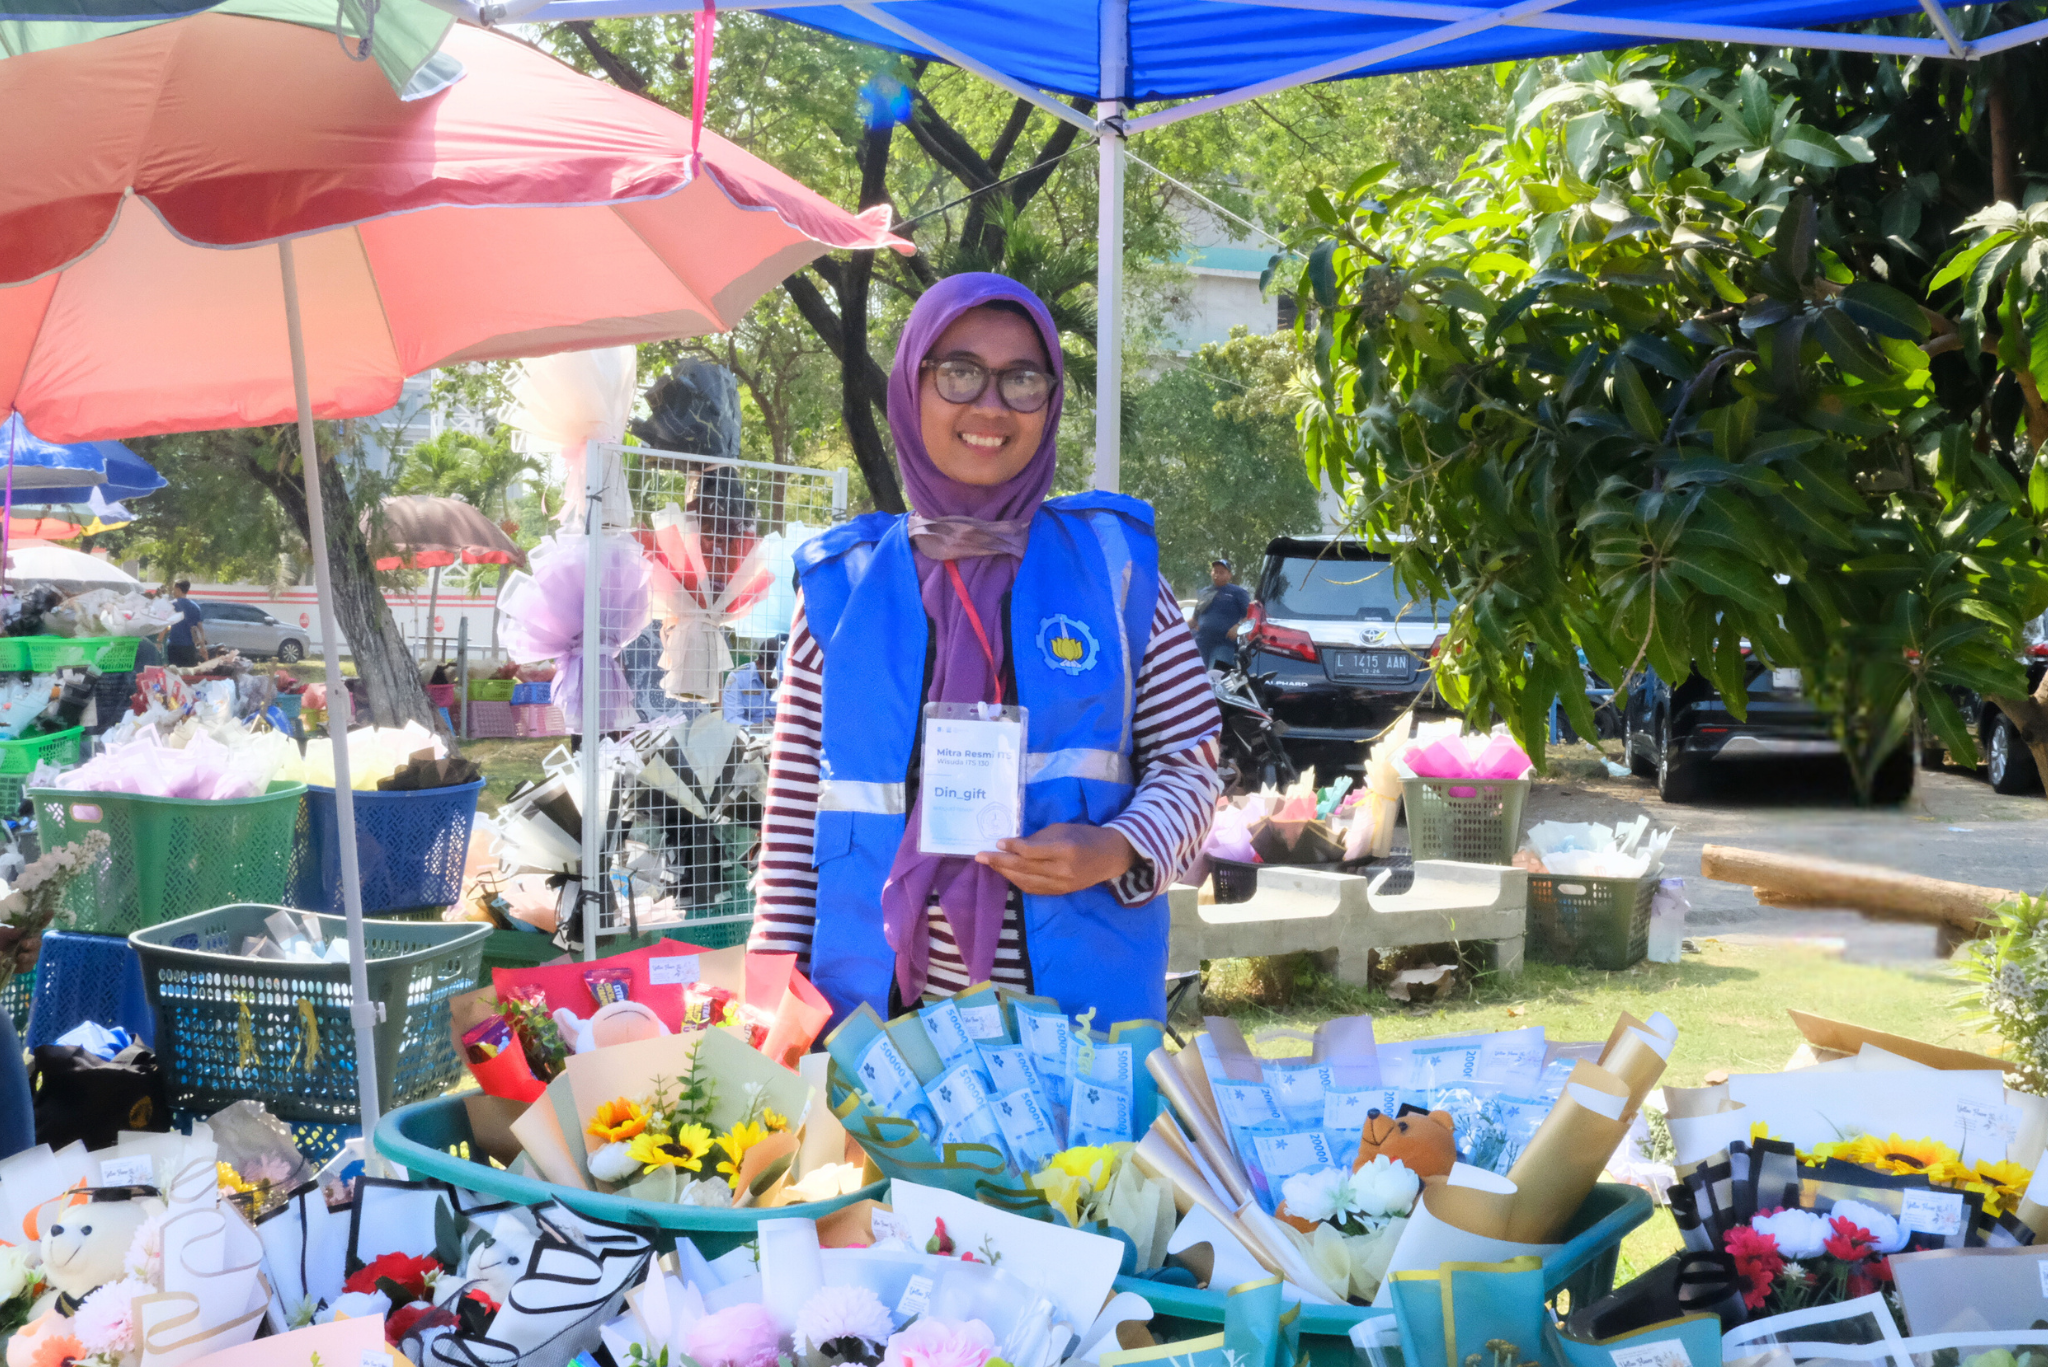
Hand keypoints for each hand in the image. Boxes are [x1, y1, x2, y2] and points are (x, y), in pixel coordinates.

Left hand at [0, 923, 40, 974]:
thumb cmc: (0, 941)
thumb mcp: (1, 935)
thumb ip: (10, 932)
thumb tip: (21, 930)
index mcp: (25, 933)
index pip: (38, 925)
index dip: (45, 919)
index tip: (50, 912)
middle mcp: (29, 943)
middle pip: (37, 943)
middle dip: (33, 943)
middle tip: (24, 944)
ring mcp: (28, 955)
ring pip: (34, 956)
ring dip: (29, 956)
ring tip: (20, 957)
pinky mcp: (24, 966)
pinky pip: (28, 967)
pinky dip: (22, 966)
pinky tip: (15, 965)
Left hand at [976, 823, 1135, 895]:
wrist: (1110, 857)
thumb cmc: (1085, 836)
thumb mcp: (1063, 829)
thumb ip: (1038, 839)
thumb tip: (1012, 845)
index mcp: (1065, 850)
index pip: (1032, 851)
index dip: (1013, 847)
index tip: (997, 841)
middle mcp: (1062, 870)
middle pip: (1025, 868)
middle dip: (1000, 862)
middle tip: (980, 856)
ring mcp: (1062, 885)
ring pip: (1026, 881)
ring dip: (1005, 873)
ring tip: (990, 864)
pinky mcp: (1060, 892)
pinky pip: (1033, 889)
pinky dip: (1017, 881)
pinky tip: (1007, 873)